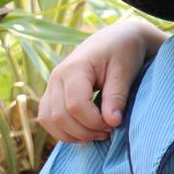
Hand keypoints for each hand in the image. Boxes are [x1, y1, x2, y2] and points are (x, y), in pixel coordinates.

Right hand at [37, 18, 165, 142]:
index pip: (75, 105)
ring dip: (72, 134)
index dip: (94, 121)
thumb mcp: (125, 71)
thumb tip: (112, 122)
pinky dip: (63, 130)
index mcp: (75, 68)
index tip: (115, 124)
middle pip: (60, 116)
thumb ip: (117, 96)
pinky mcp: (53, 93)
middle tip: (108, 132)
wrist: (118, 38)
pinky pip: (48, 118)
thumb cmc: (124, 52)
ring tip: (98, 134)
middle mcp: (57, 76)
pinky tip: (85, 133)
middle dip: (85, 131)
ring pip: (49, 120)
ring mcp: (52, 85)